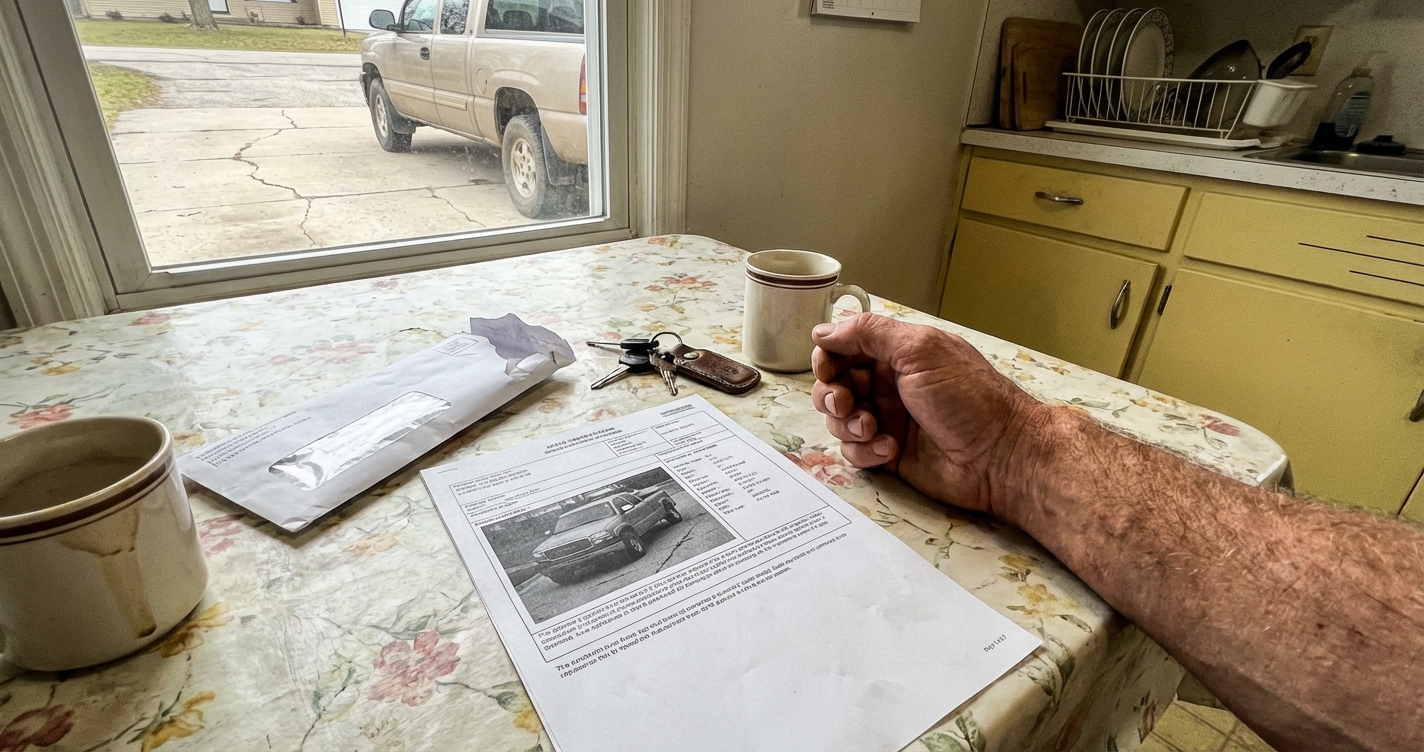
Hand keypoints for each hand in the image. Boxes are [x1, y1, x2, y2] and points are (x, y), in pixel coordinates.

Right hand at [810, 313, 1047, 516]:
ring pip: (839, 421)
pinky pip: (854, 452)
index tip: (827, 369)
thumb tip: (823, 329)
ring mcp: (888, 420)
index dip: (828, 357)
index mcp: (897, 354)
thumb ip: (870, 333)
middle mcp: (889, 384)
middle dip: (831, 395)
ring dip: (846, 425)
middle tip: (845, 404)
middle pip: (834, 384)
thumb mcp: (920, 350)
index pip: (844, 348)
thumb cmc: (967, 397)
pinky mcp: (888, 454)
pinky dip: (863, 451)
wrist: (1001, 456)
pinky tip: (889, 450)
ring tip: (872, 429)